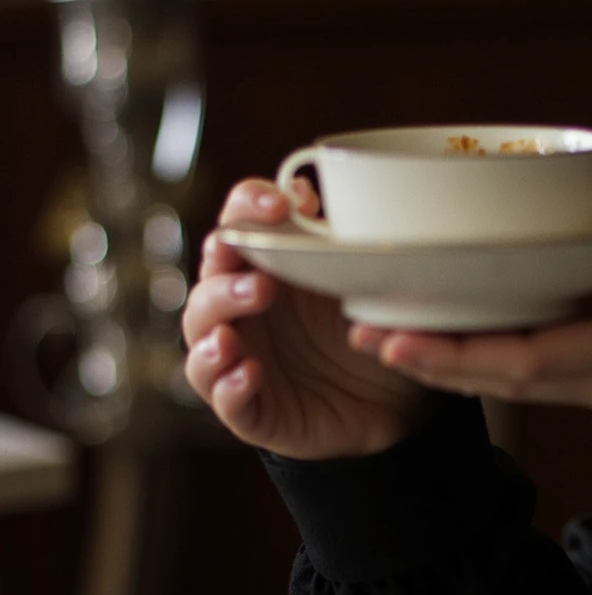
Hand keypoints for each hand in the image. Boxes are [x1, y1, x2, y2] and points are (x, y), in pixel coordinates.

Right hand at [183, 180, 434, 459]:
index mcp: (264, 265)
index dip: (247, 207)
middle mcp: (240, 306)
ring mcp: (237, 356)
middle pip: (209, 278)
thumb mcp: (359, 283)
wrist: (388, 405)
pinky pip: (223, 395)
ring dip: (215, 329)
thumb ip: (328, 240)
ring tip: (233, 337)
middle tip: (264, 287)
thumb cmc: (363, 332)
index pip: (237, 222)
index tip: (279, 205)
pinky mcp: (246, 407)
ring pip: (200, 333)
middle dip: (227, 280)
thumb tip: (300, 186)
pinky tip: (248, 374)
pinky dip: (229, 384)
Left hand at [344, 190, 591, 418]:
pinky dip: (489, 362)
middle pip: (502, 380)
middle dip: (431, 363)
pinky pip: (535, 379)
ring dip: (451, 365)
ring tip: (386, 338)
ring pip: (513, 384)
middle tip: (360, 339)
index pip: (531, 360)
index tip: (395, 340)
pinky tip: (459, 337)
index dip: (458, 353)